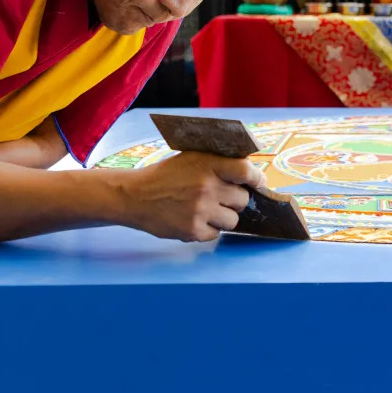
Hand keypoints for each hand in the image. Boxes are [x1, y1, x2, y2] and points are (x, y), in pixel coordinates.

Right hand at [120, 152, 264, 241]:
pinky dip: (208, 229)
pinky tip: (193, 219)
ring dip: (223, 217)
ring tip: (206, 209)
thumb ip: (217, 162)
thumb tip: (248, 171)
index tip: (257, 182)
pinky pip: (216, 234)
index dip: (256, 178)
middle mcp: (207, 187)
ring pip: (233, 220)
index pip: (246, 172)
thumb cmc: (164, 176)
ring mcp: (200, 211)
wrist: (134, 196)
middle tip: (220, 197)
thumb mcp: (191, 158)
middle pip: (242, 199)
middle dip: (235, 200)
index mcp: (207, 165)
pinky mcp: (193, 230)